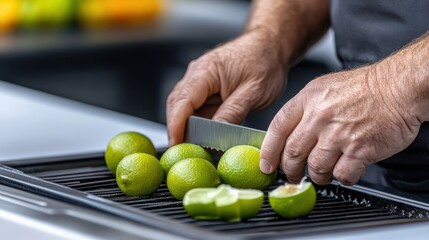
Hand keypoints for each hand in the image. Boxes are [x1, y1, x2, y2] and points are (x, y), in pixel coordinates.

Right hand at [167, 29, 286, 145]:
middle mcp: (197, 74)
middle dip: (178, 129)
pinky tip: (205, 135)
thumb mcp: (253, 92)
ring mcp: (200, 81)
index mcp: (205, 71)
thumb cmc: (265, 61)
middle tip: (185, 152)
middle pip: (177, 105)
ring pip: (184, 108)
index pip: (181, 102)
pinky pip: (196, 108)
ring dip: (187, 126)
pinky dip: (197, 122)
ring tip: (196, 147)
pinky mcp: (206, 88)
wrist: (271, 46)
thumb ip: (232, 113)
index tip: (176, 145)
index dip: (175, 126)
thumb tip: (216, 133)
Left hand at [260, 65, 421, 184]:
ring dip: (317, 176)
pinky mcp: (360, 149)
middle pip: (293, 152)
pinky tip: (345, 171)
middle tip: (293, 175)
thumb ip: (304, 109)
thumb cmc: (364, 88)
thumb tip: (288, 133)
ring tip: (322, 174)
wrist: (398, 87)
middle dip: (290, 170)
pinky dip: (341, 178)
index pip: (277, 128)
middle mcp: (320, 116)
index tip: (266, 164)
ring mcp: (339, 134)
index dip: (268, 151)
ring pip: (315, 167)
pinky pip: (341, 175)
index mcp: (308, 99)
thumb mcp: (324, 87)